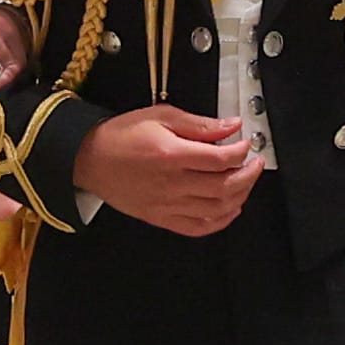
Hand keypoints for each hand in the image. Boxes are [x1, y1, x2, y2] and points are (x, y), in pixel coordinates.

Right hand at [79, 105, 261, 236]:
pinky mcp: (160, 218)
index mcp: (171, 155)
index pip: (220, 159)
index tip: (246, 144)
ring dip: (239, 196)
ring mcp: (166, 205)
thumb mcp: (161, 116)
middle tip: (255, 163)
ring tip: (245, 182)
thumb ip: (199, 124)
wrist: (88, 159)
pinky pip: (197, 228)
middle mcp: (171, 184)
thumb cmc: (121, 136)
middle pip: (224, 186)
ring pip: (216, 209)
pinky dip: (220, 221)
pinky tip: (229, 209)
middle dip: (249, 175)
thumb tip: (231, 126)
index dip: (241, 152)